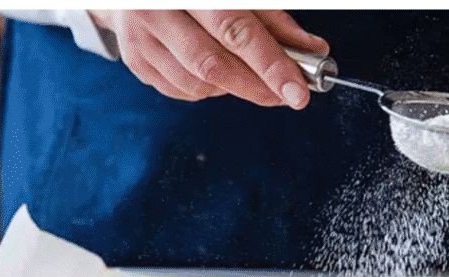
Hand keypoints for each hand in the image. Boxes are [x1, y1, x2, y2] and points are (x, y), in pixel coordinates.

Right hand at [89, 10, 327, 107]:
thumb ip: (272, 18)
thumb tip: (311, 50)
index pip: (235, 29)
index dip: (270, 64)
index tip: (298, 91)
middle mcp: (157, 9)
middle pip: (214, 65)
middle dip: (257, 86)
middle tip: (286, 95)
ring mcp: (141, 38)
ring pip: (199, 84)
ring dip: (233, 87)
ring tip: (247, 72)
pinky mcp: (137, 61)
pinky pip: (184, 90)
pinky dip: (209, 89)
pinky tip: (215, 71)